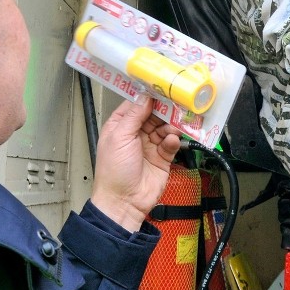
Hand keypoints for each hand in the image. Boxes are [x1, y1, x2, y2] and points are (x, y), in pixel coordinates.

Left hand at [91, 95, 181, 231]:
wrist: (124, 202)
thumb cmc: (114, 171)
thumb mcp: (120, 137)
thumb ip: (134, 115)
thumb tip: (145, 96)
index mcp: (120, 126)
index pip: (136, 104)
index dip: (148, 97)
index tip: (161, 87)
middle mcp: (135, 133)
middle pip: (154, 114)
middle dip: (164, 110)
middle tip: (176, 103)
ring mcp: (150, 145)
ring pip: (165, 127)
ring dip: (170, 125)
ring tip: (174, 126)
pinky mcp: (162, 157)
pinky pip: (171, 143)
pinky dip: (173, 140)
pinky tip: (171, 141)